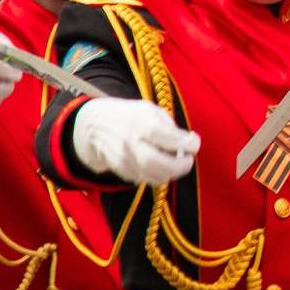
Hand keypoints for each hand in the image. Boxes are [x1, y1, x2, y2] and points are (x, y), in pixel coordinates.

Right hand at [71, 98, 200, 185]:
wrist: (95, 126)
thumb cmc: (131, 116)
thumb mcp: (150, 110)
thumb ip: (169, 127)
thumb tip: (186, 145)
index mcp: (140, 121)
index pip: (168, 137)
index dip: (187, 143)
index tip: (194, 142)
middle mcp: (129, 142)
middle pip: (158, 163)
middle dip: (181, 165)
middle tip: (188, 159)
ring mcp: (123, 159)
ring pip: (154, 176)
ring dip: (172, 172)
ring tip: (175, 161)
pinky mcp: (122, 171)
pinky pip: (146, 179)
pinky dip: (159, 175)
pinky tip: (160, 164)